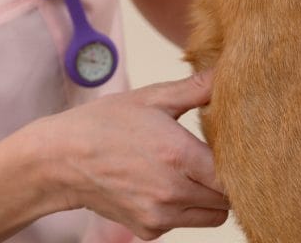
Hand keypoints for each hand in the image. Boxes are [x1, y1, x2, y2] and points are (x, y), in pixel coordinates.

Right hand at [39, 71, 229, 239]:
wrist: (62, 159)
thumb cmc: (105, 122)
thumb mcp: (150, 98)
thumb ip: (193, 90)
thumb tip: (225, 73)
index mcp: (179, 155)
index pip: (232, 176)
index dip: (238, 163)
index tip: (232, 148)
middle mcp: (173, 192)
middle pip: (226, 199)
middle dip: (224, 180)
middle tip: (208, 157)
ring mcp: (161, 216)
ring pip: (210, 217)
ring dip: (206, 197)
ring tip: (185, 170)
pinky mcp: (149, 230)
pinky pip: (183, 223)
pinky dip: (181, 208)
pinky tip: (161, 183)